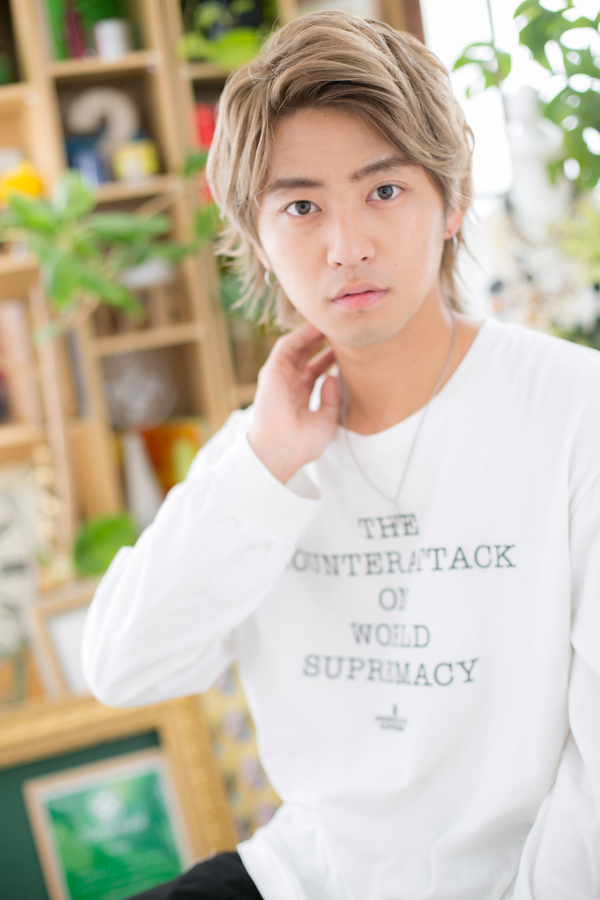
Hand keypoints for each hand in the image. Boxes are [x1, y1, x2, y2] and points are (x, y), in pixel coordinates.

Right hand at [248, 323, 339, 482]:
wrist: (283, 449)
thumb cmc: (303, 442)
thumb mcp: (327, 420)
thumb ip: (332, 399)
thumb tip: (332, 377)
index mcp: (300, 397)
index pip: (315, 371)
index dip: (329, 358)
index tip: (347, 349)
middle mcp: (289, 384)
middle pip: (306, 356)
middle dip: (322, 342)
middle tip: (340, 330)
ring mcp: (280, 377)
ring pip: (297, 347)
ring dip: (312, 334)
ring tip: (331, 323)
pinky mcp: (272, 371)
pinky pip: (287, 346)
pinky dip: (300, 334)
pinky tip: (316, 326)